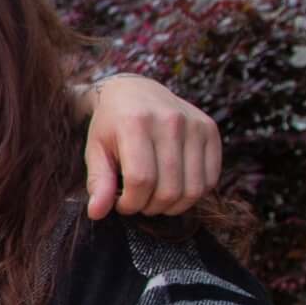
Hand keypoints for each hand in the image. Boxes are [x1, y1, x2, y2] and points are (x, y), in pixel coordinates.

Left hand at [81, 74, 222, 219]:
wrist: (136, 90)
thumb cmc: (111, 125)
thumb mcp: (95, 150)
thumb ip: (98, 181)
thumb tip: (96, 213)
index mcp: (136, 123)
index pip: (140, 181)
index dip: (130, 203)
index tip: (122, 203)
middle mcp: (170, 121)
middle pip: (168, 189)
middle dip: (150, 207)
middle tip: (138, 201)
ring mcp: (194, 125)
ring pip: (192, 189)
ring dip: (173, 206)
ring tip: (155, 197)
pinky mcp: (210, 129)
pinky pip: (210, 179)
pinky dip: (193, 193)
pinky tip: (175, 187)